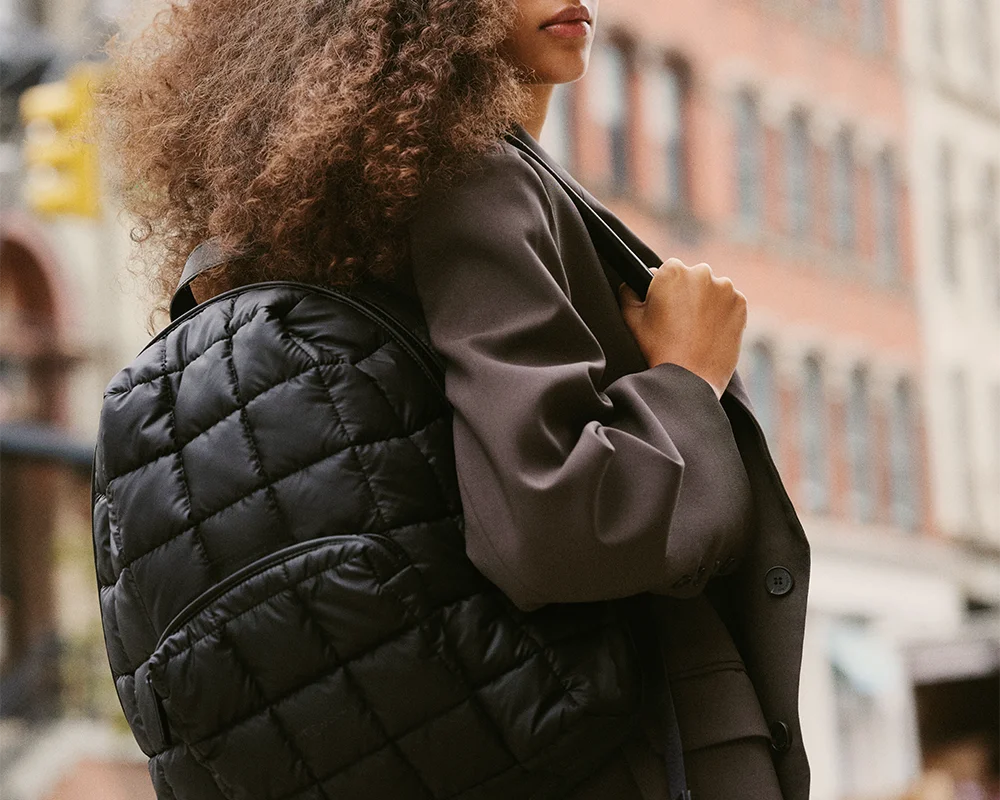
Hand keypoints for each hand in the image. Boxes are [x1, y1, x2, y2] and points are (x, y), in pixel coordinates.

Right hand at [619, 258, 747, 399]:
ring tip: (695, 330)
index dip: (664, 289)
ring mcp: (725, 288)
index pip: (668, 270)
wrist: (690, 379)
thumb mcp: (632, 319)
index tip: (664, 307)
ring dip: (706, 302)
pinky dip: (722, 314)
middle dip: (686, 293)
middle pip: (692, 277)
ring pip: (712, 289)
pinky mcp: (741, 304)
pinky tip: (709, 333)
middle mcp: (702, 272)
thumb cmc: (657, 349)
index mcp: (673, 271)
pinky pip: (729, 303)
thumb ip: (628, 293)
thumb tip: (630, 285)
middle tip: (679, 321)